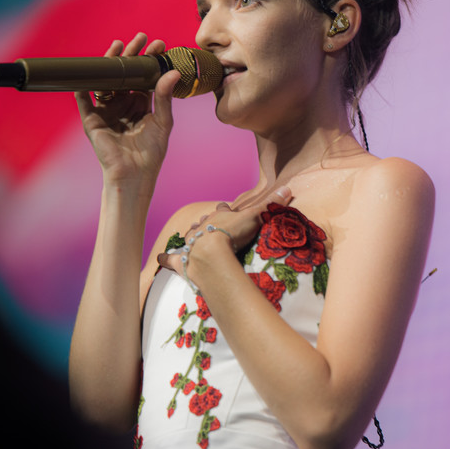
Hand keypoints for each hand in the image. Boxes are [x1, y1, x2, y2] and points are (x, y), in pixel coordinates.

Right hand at [75, 33, 181, 183]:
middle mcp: (122, 103)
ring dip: (110, 63)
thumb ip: (164, 97)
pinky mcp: (91, 119)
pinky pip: (84, 100)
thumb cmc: (152, 152)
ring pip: (105, 81)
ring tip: (118, 46)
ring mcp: (106, 110)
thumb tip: (172, 72)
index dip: (149, 60)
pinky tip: (86, 72)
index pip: (143, 76)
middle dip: (131, 55)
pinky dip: (82, 86)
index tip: (159, 45)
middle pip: (124, 74)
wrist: (135, 174)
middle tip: (141, 38)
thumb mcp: (162, 121)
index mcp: (140, 103)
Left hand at [157, 187, 292, 275]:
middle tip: (208, 225)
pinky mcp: (183, 260)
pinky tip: (161, 259)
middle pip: (204, 222)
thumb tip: (289, 188)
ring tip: (191, 237)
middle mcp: (204, 227)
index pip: (223, 209)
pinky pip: (171, 259)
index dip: (225, 209)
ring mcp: (192, 243)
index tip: (225, 207)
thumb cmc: (233, 233)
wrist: (212, 252)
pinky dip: (166, 259)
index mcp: (220, 216)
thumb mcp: (257, 217)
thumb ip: (272, 205)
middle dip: (206, 223)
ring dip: (191, 237)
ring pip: (189, 236)